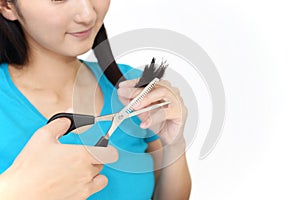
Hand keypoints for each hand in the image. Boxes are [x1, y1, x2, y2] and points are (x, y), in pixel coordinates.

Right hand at [0, 118, 117, 199]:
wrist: (20, 195)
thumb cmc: (30, 168)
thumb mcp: (42, 137)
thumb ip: (60, 124)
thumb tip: (68, 119)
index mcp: (82, 156)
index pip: (110, 153)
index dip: (108, 149)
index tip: (102, 147)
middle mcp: (87, 173)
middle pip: (102, 163)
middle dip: (94, 159)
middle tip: (80, 157)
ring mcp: (84, 188)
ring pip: (100, 179)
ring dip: (94, 173)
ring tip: (79, 170)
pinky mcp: (79, 199)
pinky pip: (91, 191)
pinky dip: (87, 186)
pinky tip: (73, 181)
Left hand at [118, 79, 187, 146]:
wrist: (169, 138)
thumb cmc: (159, 123)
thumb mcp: (142, 112)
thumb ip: (134, 104)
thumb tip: (122, 95)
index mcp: (161, 88)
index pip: (147, 81)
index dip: (134, 82)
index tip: (122, 86)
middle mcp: (170, 91)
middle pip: (154, 85)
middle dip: (137, 90)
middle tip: (124, 93)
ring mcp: (176, 100)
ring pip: (162, 93)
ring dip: (146, 99)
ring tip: (135, 106)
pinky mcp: (180, 112)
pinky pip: (165, 113)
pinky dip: (153, 118)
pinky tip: (144, 124)